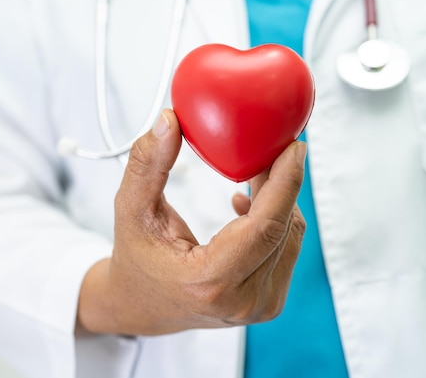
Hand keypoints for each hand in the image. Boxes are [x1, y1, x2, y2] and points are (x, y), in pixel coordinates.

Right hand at [77, 109, 305, 335]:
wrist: (142, 306)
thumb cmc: (136, 259)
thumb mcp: (130, 210)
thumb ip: (147, 164)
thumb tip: (169, 120)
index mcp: (210, 281)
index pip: (265, 226)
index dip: (286, 182)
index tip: (295, 146)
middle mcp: (242, 301)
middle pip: (282, 227)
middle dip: (282, 182)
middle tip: (271, 146)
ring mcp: (260, 306)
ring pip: (289, 237)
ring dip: (278, 199)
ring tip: (252, 174)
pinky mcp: (269, 302)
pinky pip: (286, 249)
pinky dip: (274, 219)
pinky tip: (247, 205)